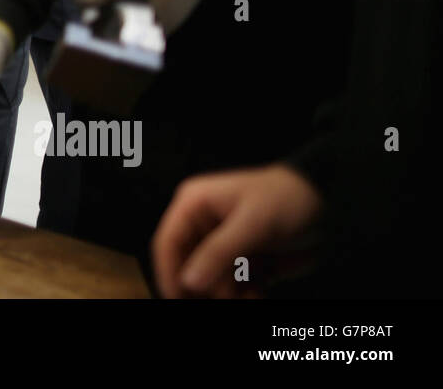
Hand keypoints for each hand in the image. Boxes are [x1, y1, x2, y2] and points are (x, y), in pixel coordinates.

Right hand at [152, 164, 322, 298]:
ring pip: (209, 281)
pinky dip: (240, 297)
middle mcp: (202, 226)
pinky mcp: (241, 262)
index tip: (177, 298)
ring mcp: (223, 246)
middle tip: (227, 297)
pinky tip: (257, 295)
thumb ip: (218, 252)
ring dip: (225, 294)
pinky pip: (230, 287)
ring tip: (250, 296)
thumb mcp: (252, 224)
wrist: (330, 204)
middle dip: (205, 287)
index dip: (169, 272)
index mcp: (194, 205)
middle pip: (187, 266)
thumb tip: (187, 282)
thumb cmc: (287, 200)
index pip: (168, 242)